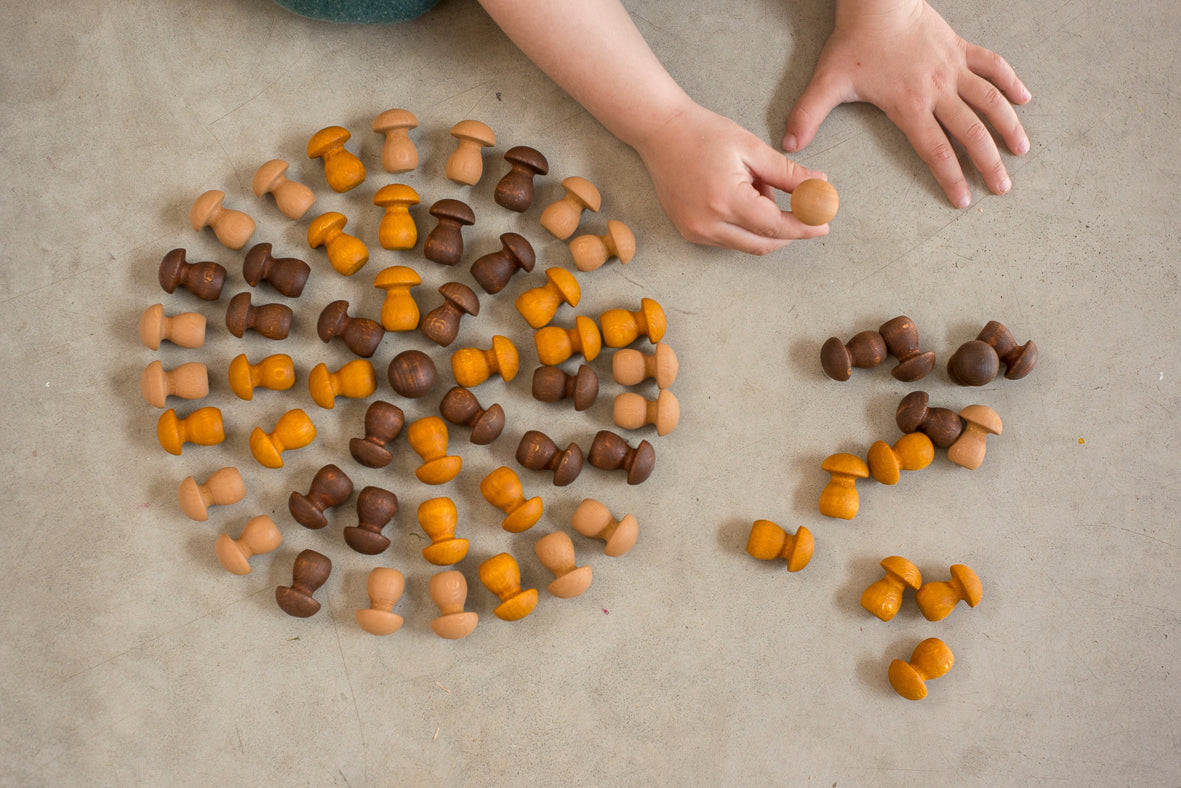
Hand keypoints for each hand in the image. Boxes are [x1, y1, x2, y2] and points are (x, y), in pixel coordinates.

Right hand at [632, 100, 829, 254]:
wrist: (660, 133)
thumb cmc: (704, 133)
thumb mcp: (751, 148)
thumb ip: (786, 172)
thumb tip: (819, 185)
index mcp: (726, 199)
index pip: (775, 225)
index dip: (803, 227)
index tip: (823, 223)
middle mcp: (708, 223)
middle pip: (763, 243)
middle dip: (790, 232)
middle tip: (807, 212)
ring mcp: (696, 231)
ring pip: (747, 244)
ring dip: (765, 226)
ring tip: (759, 187)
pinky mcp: (689, 232)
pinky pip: (729, 240)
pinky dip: (745, 225)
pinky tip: (742, 196)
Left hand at [784, 0, 1030, 207]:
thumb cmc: (853, 41)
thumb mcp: (826, 82)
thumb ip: (807, 115)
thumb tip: (789, 144)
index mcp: (909, 105)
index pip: (935, 150)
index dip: (951, 177)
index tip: (964, 199)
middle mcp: (937, 90)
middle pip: (971, 132)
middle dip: (988, 163)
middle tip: (1002, 187)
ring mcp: (953, 68)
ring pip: (990, 101)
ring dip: (1008, 126)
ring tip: (1021, 151)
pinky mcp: (960, 48)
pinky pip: (993, 65)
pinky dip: (1010, 82)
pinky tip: (1024, 98)